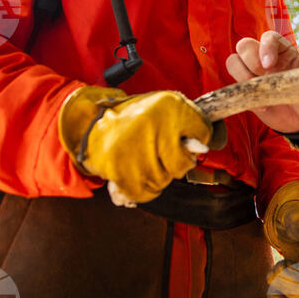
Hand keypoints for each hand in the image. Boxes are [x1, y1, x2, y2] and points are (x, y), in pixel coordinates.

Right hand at [57, 86, 211, 203]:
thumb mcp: (166, 108)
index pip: (203, 131)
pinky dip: (142, 188)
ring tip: (144, 158)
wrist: (92, 123)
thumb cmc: (137, 118)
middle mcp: (154, 123)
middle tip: (161, 152)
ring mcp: (136, 148)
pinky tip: (136, 172)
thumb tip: (205, 149)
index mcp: (169, 104)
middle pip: (184, 163)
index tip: (184, 136)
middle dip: (177, 162)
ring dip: (158, 175)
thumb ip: (191, 126)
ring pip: (165, 180)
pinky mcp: (120, 169)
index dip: (198, 138)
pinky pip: (144, 193)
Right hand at [225, 30, 298, 132]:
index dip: (266, 47)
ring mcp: (253, 73)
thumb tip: (295, 80)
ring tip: (258, 92)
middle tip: (263, 78)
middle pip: (245, 45)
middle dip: (250, 61)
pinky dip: (241, 95)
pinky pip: (233, 85)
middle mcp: (265, 58)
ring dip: (241, 76)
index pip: (269, 38)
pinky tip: (261, 107)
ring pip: (233, 61)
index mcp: (284, 51)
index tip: (269, 65)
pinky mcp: (246, 89)